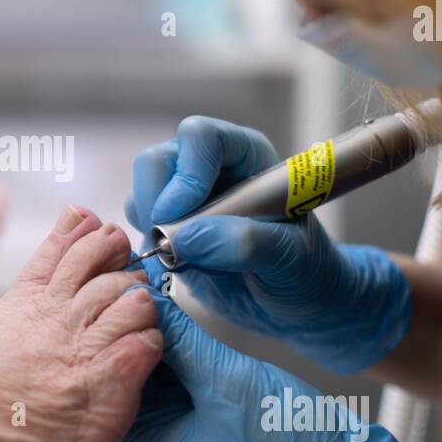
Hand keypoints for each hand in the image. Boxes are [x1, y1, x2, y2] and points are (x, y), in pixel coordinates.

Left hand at [115, 266, 441, 441]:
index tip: (100, 303)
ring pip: (149, 369)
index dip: (98, 345)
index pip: (103, 391)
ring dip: (146, 333)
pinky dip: (172, 342)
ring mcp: (182, 423)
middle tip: (120, 287)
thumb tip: (145, 301)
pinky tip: (168, 308)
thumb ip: (180, 338)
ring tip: (141, 289)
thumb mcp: (223, 378)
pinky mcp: (205, 407)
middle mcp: (160, 437)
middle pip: (121, 376)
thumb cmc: (284, 440)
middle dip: (121, 334)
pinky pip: (177, 370)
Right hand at [127, 116, 410, 372]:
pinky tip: (177, 264)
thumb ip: (247, 244)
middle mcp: (209, 168)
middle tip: (173, 243)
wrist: (295, 303)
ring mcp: (183, 196)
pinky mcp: (165, 226)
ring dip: (150, 226)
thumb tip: (188, 237)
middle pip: (157, 160)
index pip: (201, 138)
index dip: (186, 172)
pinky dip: (145, 244)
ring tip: (185, 258)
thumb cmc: (304, 272)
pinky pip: (137, 222)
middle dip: (157, 202)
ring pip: (141, 191)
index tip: (180, 215)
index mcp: (246, 156)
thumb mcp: (290, 260)